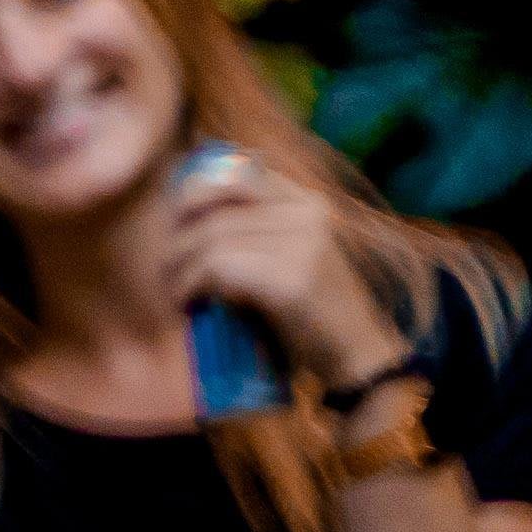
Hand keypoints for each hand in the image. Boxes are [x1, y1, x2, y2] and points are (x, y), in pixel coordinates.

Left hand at [165, 148, 410, 391]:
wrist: (361, 359)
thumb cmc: (315, 309)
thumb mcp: (293, 253)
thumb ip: (257, 224)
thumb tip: (184, 196)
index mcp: (308, 202)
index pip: (237, 172)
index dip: (196, 190)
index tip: (176, 218)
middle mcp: (306, 215)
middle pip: (214, 206)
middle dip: (179, 233)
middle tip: (169, 262)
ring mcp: (301, 246)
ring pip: (210, 238)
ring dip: (179, 266)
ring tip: (175, 288)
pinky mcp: (290, 280)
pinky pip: (217, 267)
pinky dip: (191, 284)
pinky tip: (189, 302)